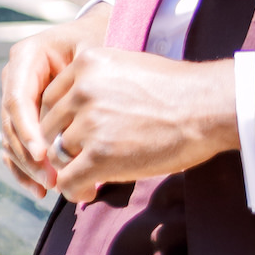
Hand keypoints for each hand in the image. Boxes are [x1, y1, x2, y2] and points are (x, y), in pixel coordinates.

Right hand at [0, 4, 110, 198]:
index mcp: (27, 56)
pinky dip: (26, 170)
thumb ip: (81, 79)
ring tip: (51, 187)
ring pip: (12, 140)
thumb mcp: (93, 53)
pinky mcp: (23, 118)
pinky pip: (18, 147)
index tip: (43, 154)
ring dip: (27, 168)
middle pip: (12, 123)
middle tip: (51, 180)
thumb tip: (69, 126)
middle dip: (28, 155)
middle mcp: (15, 77)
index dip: (27, 129)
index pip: (19, 98)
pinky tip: (41, 189)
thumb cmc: (101, 42)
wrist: (100, 38)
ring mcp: (17, 98)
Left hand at [38, 47, 238, 204]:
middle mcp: (82, 89)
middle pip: (48, 127)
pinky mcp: (99, 156)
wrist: (207, 108)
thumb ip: (97, 82)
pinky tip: (89, 192)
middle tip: (77, 161)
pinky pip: (67, 181)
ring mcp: (89, 123)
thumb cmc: (176, 90)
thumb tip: (75, 111)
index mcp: (87, 62)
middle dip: (60, 147)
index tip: (73, 136)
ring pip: (56, 155)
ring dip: (70, 169)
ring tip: (88, 178)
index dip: (60, 122)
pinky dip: (74, 191)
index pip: (49, 98)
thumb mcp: (128, 68)